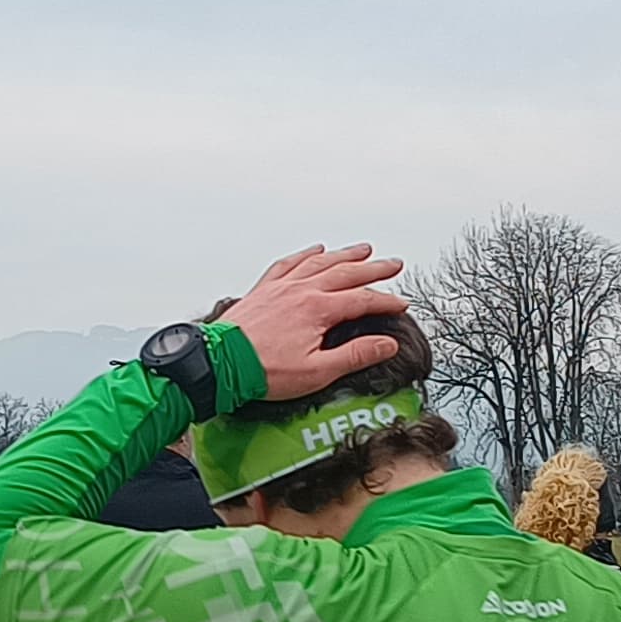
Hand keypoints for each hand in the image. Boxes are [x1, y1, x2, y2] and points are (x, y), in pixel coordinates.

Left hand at [221, 243, 414, 401]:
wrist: (220, 363)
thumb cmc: (262, 371)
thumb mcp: (317, 371)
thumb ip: (355, 355)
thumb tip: (386, 345)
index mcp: (318, 310)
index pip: (363, 300)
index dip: (386, 301)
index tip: (401, 304)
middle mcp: (301, 291)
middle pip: (346, 273)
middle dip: (374, 268)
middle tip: (393, 264)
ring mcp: (281, 287)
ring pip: (320, 262)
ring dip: (344, 255)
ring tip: (362, 249)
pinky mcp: (264, 290)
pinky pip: (288, 263)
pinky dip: (305, 255)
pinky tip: (313, 251)